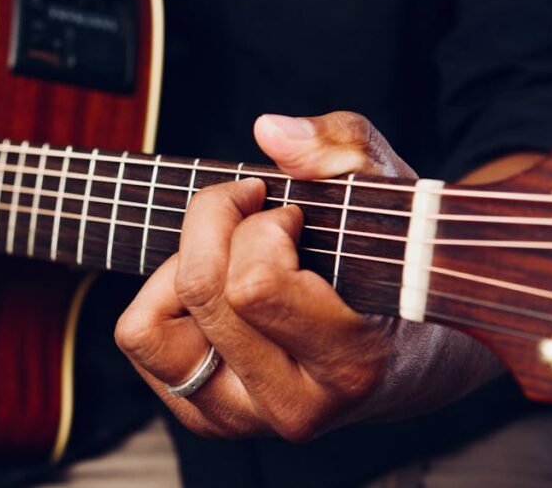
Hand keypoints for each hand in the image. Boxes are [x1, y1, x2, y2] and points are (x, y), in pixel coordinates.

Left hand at [115, 112, 500, 439]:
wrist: (411, 359)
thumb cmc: (396, 268)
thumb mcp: (390, 192)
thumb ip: (342, 150)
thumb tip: (268, 131)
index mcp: (350, 364)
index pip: (254, 285)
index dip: (260, 226)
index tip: (289, 213)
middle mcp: (292, 407)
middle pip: (200, 291)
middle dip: (216, 224)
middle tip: (253, 212)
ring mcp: (242, 420)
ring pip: (149, 328)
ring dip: (179, 269)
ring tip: (229, 255)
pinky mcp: (205, 418)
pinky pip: (140, 340)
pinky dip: (161, 298)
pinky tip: (213, 288)